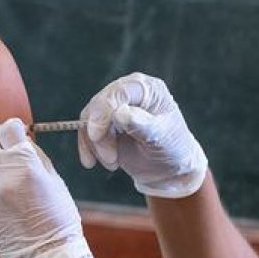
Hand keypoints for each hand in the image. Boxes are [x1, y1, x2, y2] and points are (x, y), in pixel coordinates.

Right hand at [78, 72, 207, 197]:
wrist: (168, 169)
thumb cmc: (172, 147)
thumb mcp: (162, 137)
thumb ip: (142, 124)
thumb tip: (119, 112)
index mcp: (147, 89)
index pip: (119, 92)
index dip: (103, 111)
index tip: (96, 135)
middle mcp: (128, 93)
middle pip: (99, 105)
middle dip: (99, 135)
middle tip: (110, 159)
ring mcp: (113, 108)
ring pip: (89, 120)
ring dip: (95, 145)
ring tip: (112, 164)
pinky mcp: (103, 124)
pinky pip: (86, 132)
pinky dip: (86, 148)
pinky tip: (92, 162)